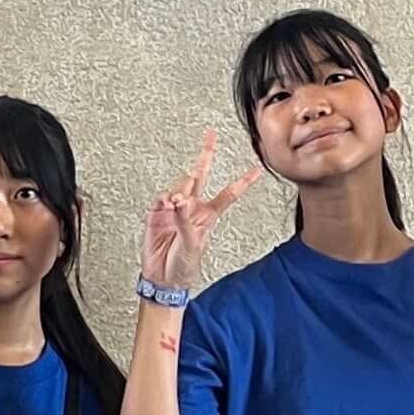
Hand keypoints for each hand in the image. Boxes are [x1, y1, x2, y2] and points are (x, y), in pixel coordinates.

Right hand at [143, 134, 262, 293]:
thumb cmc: (182, 266)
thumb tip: (181, 203)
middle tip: (212, 137)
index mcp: (208, 216)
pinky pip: (162, 198)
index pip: (228, 194)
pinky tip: (167, 204)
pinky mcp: (157, 214)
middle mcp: (192, 208)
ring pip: (181, 186)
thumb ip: (187, 223)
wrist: (161, 278)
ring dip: (181, 190)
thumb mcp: (193, 247)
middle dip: (206, 155)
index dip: (242, 182)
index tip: (256, 170)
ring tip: (177, 203)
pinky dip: (165, 199)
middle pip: (200, 176)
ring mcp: (174, 209)